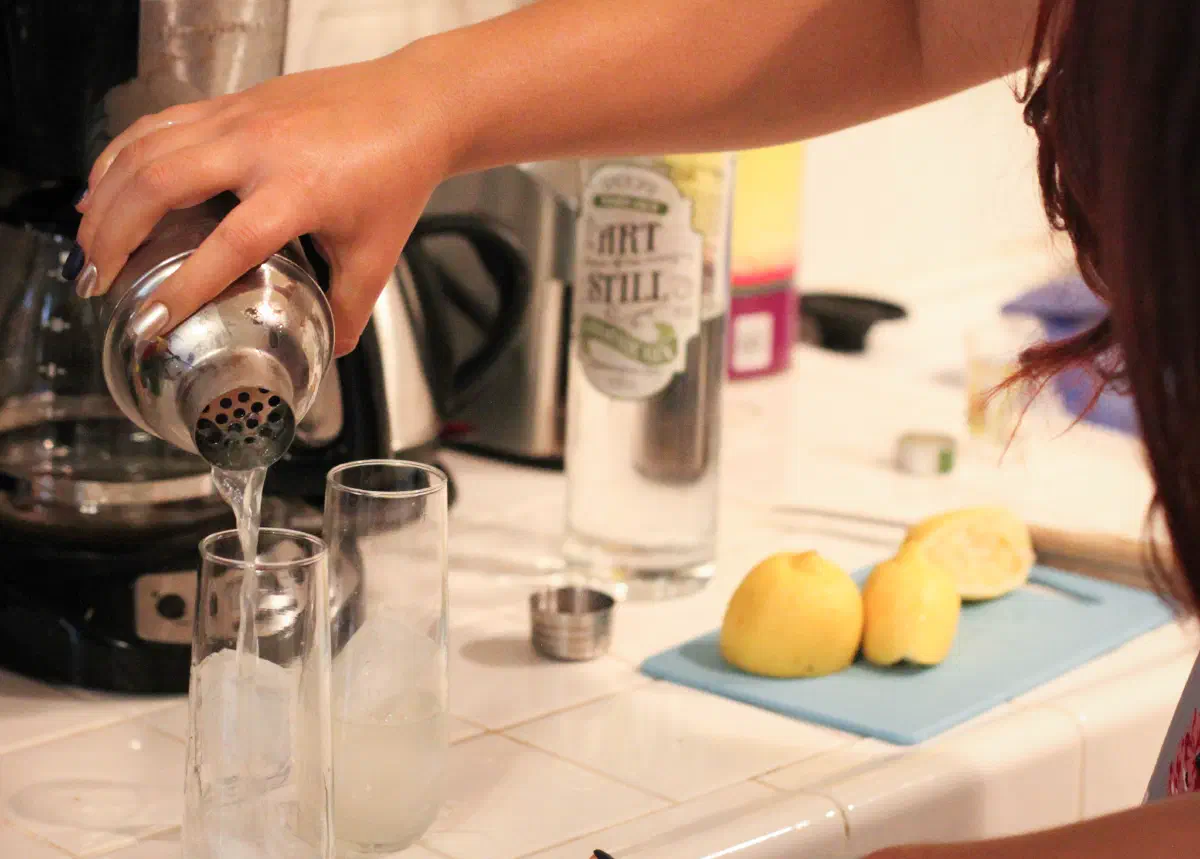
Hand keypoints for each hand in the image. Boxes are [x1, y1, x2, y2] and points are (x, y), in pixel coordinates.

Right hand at [73, 49, 456, 355]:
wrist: (412, 106)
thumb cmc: (396, 175)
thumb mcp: (377, 253)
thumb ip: (349, 307)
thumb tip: (330, 352)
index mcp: (299, 190)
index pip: (228, 245)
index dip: (184, 287)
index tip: (151, 322)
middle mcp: (259, 148)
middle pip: (161, 184)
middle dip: (115, 236)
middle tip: (96, 282)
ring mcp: (239, 118)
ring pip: (147, 148)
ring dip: (107, 196)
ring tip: (87, 243)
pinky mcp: (230, 102)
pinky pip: (158, 124)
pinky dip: (121, 155)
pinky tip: (104, 186)